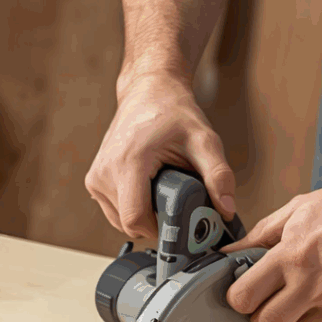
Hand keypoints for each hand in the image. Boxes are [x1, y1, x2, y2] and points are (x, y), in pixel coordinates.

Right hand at [86, 72, 235, 237]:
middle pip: (129, 224)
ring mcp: (96, 177)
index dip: (160, 229)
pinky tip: (147, 189)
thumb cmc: (174, 114)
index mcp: (129, 162)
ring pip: (120, 222)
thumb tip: (227, 211)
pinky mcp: (93, 181)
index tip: (179, 222)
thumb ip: (219, 176)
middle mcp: (106, 171)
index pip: (135, 219)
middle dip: (155, 222)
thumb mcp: (205, 141)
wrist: (148, 91)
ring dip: (144, 216)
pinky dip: (132, 208)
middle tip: (175, 202)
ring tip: (160, 191)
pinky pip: (114, 212)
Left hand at [223, 174, 321, 321]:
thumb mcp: (300, 208)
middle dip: (263, 321)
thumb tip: (229, 251)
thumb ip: (261, 233)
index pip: (244, 296)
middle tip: (270, 310)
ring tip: (299, 319)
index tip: (245, 296)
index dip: (239, 299)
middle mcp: (314, 282)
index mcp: (292, 254)